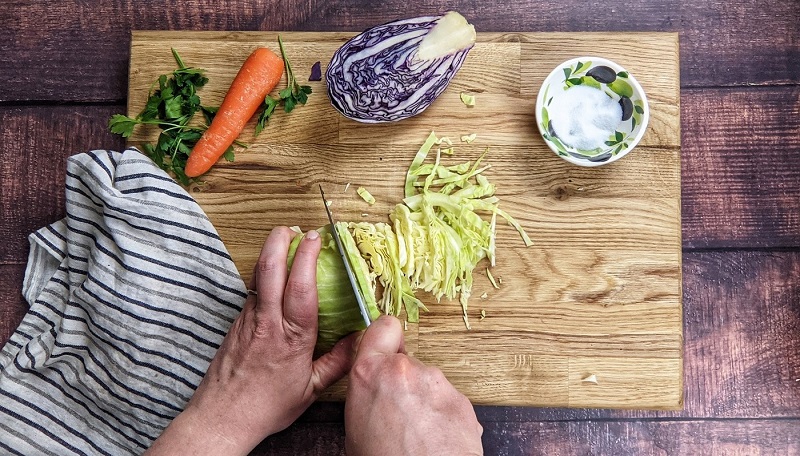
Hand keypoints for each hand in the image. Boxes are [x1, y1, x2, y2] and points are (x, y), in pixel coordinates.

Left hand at [146, 226, 356, 454]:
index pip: (301, 287)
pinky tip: (273, 273)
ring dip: (270, 252)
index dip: (308, 257)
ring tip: (285, 240)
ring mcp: (248, 320)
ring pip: (257, 275)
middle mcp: (268, 322)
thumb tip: (359, 342)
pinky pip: (251, 290)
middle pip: (269, 268)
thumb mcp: (311, 389)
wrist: (222, 417)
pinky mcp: (236, 323)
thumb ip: (338, 362)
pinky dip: (263, 274)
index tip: (316, 238)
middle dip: (280, 240)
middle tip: (294, 227)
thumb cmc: (266, 407)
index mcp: (293, 338)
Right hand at [345, 315, 483, 455]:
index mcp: (370, 374)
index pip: (382, 327)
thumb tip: (376, 391)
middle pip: (405, 361)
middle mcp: (404, 370)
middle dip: (403, 381)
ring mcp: (436, 383)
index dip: (384, 337)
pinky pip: (447, 400)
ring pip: (427, 382)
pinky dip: (443, 415)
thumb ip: (368, 394)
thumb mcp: (356, 427)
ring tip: (418, 432)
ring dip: (424, 400)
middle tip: (398, 412)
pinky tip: (436, 438)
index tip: (385, 348)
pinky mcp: (462, 400)